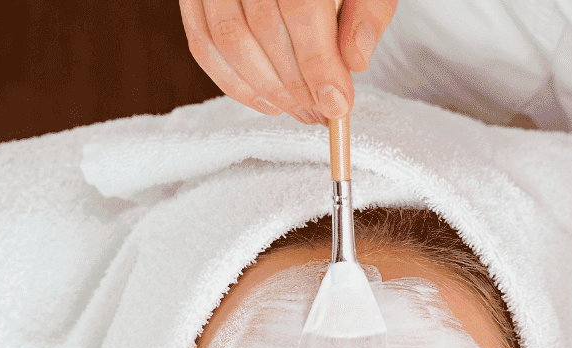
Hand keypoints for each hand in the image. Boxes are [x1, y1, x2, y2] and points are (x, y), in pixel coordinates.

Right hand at [179, 0, 396, 123]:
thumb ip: (368, 10)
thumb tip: (355, 61)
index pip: (300, 6)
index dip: (318, 63)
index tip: (336, 104)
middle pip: (262, 27)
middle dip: (296, 84)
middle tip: (322, 113)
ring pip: (228, 39)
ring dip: (267, 89)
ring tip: (300, 110)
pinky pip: (203, 43)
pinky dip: (234, 83)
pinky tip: (268, 102)